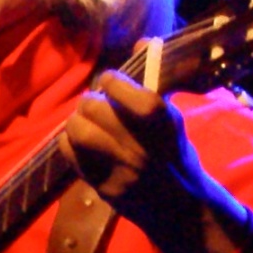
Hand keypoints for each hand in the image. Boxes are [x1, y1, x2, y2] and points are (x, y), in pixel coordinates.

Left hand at [65, 70, 236, 252]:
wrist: (182, 210)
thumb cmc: (176, 157)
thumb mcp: (174, 120)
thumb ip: (154, 83)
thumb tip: (141, 41)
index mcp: (162, 124)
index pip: (123, 89)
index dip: (110, 80)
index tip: (109, 81)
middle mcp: (140, 146)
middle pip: (95, 107)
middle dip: (91, 100)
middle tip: (95, 103)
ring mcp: (119, 169)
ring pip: (79, 131)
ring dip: (77, 120)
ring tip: (85, 121)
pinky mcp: (103, 187)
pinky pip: (72, 156)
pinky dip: (70, 142)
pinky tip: (79, 141)